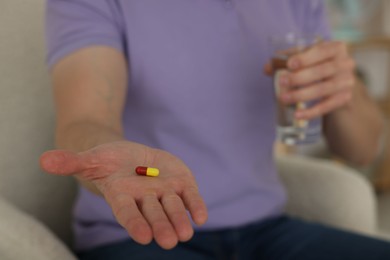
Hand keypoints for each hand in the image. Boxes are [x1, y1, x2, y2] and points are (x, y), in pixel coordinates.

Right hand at [40, 141, 207, 248]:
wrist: (130, 158)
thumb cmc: (107, 162)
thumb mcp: (90, 159)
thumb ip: (71, 162)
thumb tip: (44, 160)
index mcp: (122, 197)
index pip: (127, 213)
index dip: (135, 223)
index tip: (143, 236)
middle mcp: (145, 199)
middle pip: (153, 214)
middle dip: (160, 226)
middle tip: (168, 241)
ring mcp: (164, 193)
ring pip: (173, 207)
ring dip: (179, 220)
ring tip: (185, 233)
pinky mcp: (180, 184)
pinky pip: (189, 197)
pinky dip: (195, 206)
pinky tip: (201, 216)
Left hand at [265, 41, 355, 119]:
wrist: (336, 81)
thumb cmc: (316, 65)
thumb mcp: (304, 58)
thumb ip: (285, 60)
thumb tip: (267, 67)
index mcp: (336, 48)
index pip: (322, 51)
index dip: (306, 58)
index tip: (290, 65)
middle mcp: (345, 63)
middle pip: (322, 71)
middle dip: (300, 77)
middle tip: (281, 82)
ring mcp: (346, 82)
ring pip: (324, 89)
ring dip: (302, 94)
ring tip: (284, 98)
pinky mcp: (344, 98)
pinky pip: (327, 106)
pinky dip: (312, 111)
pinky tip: (298, 114)